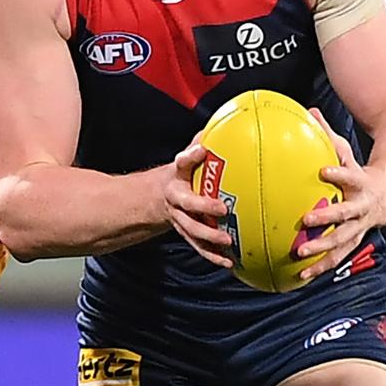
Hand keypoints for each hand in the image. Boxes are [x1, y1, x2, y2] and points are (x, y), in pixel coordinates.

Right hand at [163, 141, 233, 267]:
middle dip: (203, 207)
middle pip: (187, 203)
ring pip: (191, 229)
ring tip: (227, 240)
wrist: (156, 198)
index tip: (202, 150)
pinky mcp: (185, 233)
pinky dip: (212, 255)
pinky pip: (197, 246)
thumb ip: (201, 143)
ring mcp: (179, 217)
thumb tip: (228, 123)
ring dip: (208, 237)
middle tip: (222, 209)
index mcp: (177, 175)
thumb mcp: (186, 158)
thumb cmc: (181, 174)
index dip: (190, 155)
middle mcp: (175, 197)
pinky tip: (228, 261)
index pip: (181, 162)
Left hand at [295, 109, 385, 280]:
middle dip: (327, 218)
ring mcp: (361, 226)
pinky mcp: (355, 240)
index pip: (350, 174)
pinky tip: (301, 277)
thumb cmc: (361, 171)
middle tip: (306, 220)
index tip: (324, 171)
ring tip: (300, 254)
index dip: (339, 173)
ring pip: (343, 241)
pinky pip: (338, 256)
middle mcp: (362, 207)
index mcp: (361, 182)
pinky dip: (321, 267)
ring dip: (322, 249)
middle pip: (345, 214)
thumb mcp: (347, 152)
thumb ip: (328, 135)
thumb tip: (308, 111)